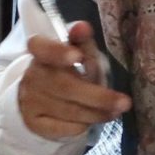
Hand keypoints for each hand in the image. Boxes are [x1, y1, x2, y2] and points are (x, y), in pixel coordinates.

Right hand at [20, 20, 129, 141]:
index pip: (41, 47)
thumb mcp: (76, 53)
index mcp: (40, 52)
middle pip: (65, 86)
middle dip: (98, 96)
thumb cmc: (65, 71)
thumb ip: (82, 41)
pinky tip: (93, 120)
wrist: (39, 100)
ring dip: (97, 113)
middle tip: (124, 102)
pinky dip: (83, 125)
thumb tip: (83, 26)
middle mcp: (31, 76)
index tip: (78, 56)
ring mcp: (30, 101)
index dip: (58, 52)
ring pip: (68, 110)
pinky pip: (64, 128)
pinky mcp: (34, 123)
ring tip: (116, 111)